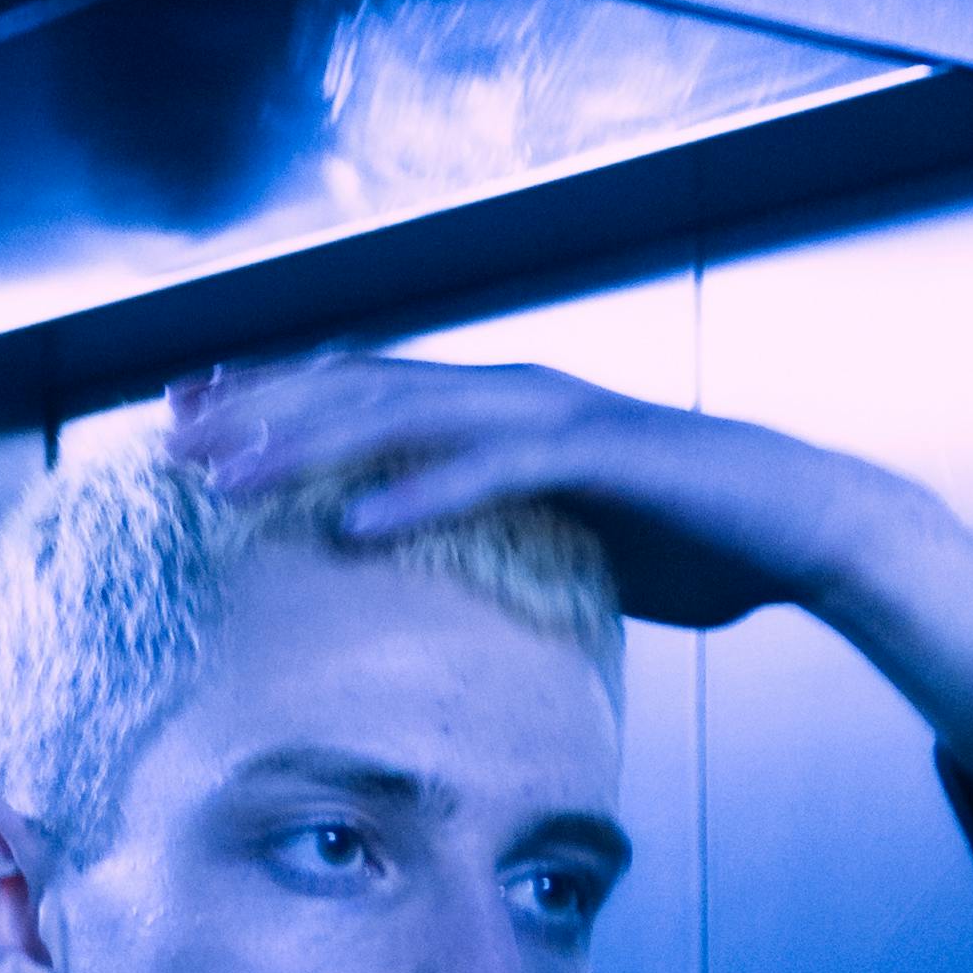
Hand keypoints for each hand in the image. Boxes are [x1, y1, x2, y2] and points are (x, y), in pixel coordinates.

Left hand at [164, 354, 876, 630]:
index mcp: (497, 412)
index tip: (185, 424)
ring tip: (233, 474)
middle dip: (262, 411)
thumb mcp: (565, 537)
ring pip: (409, 416)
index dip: (271, 403)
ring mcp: (555, 419)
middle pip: (361, 391)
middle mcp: (512, 397)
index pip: (362, 395)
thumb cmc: (687, 536)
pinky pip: (493, 474)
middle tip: (171, 438)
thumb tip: (431, 581)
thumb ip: (496, 537)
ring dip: (313, 443)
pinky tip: (354, 524)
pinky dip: (419, 496)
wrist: (800, 527)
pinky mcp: (601, 457)